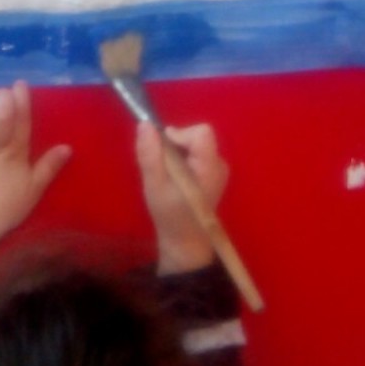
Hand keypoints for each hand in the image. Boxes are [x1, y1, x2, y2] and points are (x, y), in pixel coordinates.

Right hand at [135, 121, 228, 273]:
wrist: (185, 241)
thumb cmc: (170, 216)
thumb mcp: (154, 186)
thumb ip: (149, 155)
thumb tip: (145, 124)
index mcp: (210, 167)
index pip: (202, 132)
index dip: (179, 134)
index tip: (164, 151)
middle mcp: (219, 164)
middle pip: (196, 136)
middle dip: (175, 145)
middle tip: (163, 168)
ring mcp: (218, 169)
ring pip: (194, 144)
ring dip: (177, 154)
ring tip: (168, 177)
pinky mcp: (213, 173)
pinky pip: (195, 153)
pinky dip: (182, 160)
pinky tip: (175, 180)